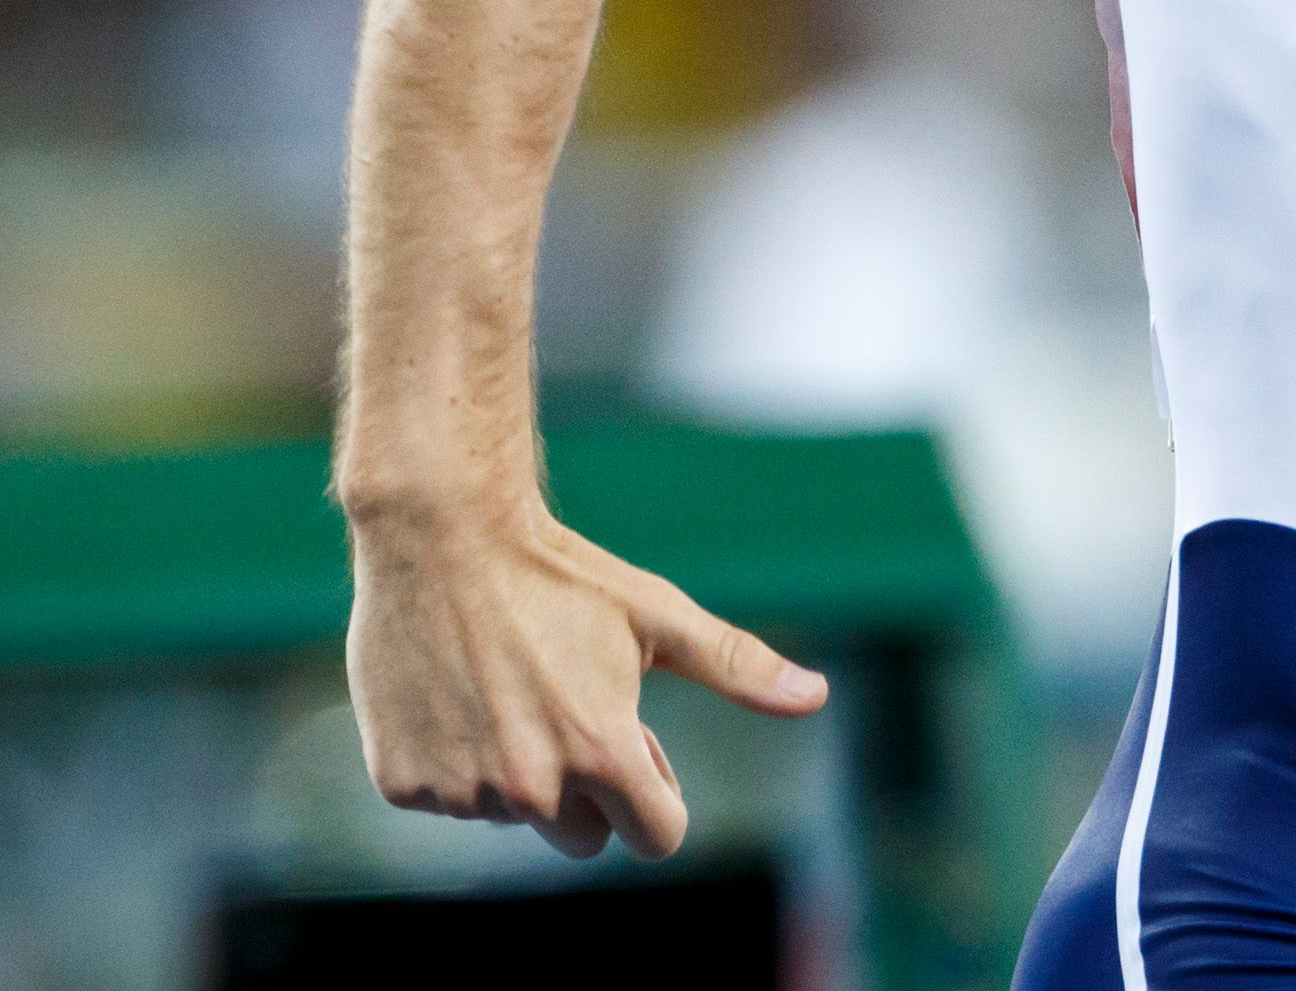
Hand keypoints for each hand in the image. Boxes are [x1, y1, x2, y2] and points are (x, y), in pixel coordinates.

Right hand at [345, 498, 828, 859]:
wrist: (442, 537)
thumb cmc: (562, 575)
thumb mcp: (658, 616)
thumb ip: (738, 667)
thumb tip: (817, 696)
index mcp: (603, 755)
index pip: (656, 835)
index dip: (658, 793)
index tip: (641, 744)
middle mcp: (531, 788)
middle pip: (584, 838)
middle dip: (589, 788)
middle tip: (570, 705)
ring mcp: (461, 791)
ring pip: (513, 814)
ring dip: (519, 769)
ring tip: (509, 684)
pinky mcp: (400, 783)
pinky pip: (446, 798)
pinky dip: (455, 760)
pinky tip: (457, 693)